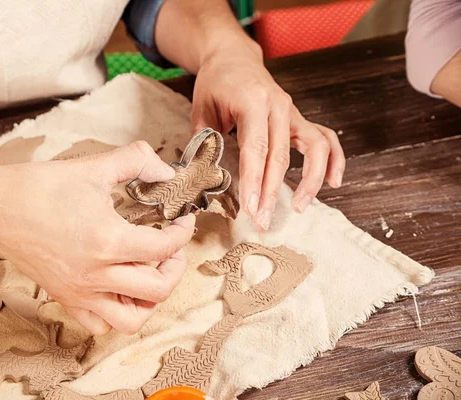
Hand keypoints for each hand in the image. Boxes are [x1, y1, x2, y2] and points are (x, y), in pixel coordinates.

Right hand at [0, 141, 195, 334]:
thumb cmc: (37, 189)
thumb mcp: (93, 166)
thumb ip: (136, 160)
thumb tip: (165, 170)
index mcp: (108, 241)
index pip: (164, 247)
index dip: (183, 232)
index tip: (183, 221)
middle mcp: (97, 274)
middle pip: (158, 289)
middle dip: (175, 267)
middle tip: (172, 248)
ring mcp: (80, 292)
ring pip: (132, 319)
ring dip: (151, 299)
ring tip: (150, 275)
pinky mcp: (65, 298)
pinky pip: (100, 324)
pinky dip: (118, 313)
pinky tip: (119, 288)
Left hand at [191, 38, 345, 229]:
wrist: (232, 57)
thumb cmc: (215, 83)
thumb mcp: (201, 110)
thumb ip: (205, 142)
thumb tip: (206, 177)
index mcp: (252, 101)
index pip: (255, 148)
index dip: (254, 181)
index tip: (252, 207)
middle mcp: (278, 105)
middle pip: (281, 155)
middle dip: (273, 192)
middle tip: (264, 220)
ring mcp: (292, 111)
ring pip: (315, 147)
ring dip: (311, 180)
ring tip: (302, 207)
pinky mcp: (297, 118)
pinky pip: (324, 138)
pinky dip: (333, 160)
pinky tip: (333, 182)